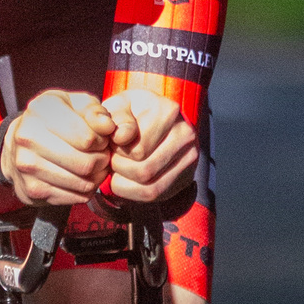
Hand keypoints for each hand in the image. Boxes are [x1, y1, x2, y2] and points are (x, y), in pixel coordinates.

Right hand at [1, 89, 116, 204]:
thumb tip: (109, 127)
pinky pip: (75, 197)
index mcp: (41, 110)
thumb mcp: (76, 104)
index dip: (103, 141)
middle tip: (102, 154)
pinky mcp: (31, 189)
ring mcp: (26, 166)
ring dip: (96, 176)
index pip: (87, 138)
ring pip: (82, 183)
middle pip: (86, 163)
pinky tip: (82, 177)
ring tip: (94, 165)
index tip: (101, 139)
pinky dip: (85, 190)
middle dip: (102, 160)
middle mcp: (28, 137)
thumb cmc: (56, 119)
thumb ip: (96, 112)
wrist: (19, 143)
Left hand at [101, 89, 197, 204]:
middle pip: (145, 171)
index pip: (139, 149)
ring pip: (150, 188)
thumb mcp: (117, 107)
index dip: (117, 150)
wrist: (150, 120)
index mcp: (168, 111)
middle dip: (120, 167)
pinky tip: (127, 177)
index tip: (114, 140)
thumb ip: (116, 118)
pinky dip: (132, 191)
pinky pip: (155, 196)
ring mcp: (190, 157)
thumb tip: (121, 137)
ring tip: (120, 165)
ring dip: (125, 181)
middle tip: (114, 155)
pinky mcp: (186, 176)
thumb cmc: (129, 114)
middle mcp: (185, 133)